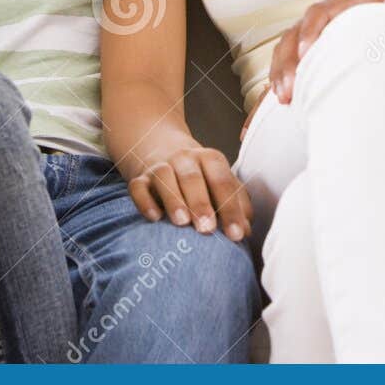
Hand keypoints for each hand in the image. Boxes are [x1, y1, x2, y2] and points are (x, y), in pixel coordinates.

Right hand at [123, 132, 251, 242]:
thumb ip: (236, 203)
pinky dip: (144, 201)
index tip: (237, 234)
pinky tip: (154, 218)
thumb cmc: (201, 176)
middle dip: (201, 204)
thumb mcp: (221, 182)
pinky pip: (138, 187)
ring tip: (182, 222)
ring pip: (165, 177)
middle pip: (193, 178)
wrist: (164, 149)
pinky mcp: (140, 178)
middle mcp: (185, 159)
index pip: (223, 182)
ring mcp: (160, 166)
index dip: (231, 209)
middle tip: (208, 229)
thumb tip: (246, 230)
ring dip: (174, 200)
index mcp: (210, 159)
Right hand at [268, 0, 384, 104]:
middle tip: (290, 89)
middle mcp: (321, 19)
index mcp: (341, 5)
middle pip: (294, 35)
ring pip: (285, 50)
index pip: (318, 13)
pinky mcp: (307, 54)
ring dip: (280, 73)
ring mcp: (311, 36)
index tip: (306, 52)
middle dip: (288, 62)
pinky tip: (279, 99)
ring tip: (284, 98)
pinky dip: (280, 80)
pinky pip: (286, 64)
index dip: (309, 31)